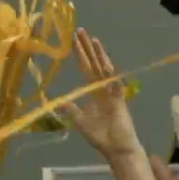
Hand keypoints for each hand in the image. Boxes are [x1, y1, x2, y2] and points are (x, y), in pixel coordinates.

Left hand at [62, 29, 140, 159]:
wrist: (117, 149)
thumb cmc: (102, 136)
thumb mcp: (81, 121)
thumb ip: (72, 109)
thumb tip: (59, 100)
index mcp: (95, 92)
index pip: (86, 69)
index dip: (81, 55)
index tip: (74, 40)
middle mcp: (104, 89)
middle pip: (95, 64)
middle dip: (87, 48)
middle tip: (80, 30)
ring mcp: (113, 94)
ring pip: (105, 71)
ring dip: (100, 56)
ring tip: (93, 40)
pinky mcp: (120, 102)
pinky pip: (115, 86)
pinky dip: (111, 76)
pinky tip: (106, 64)